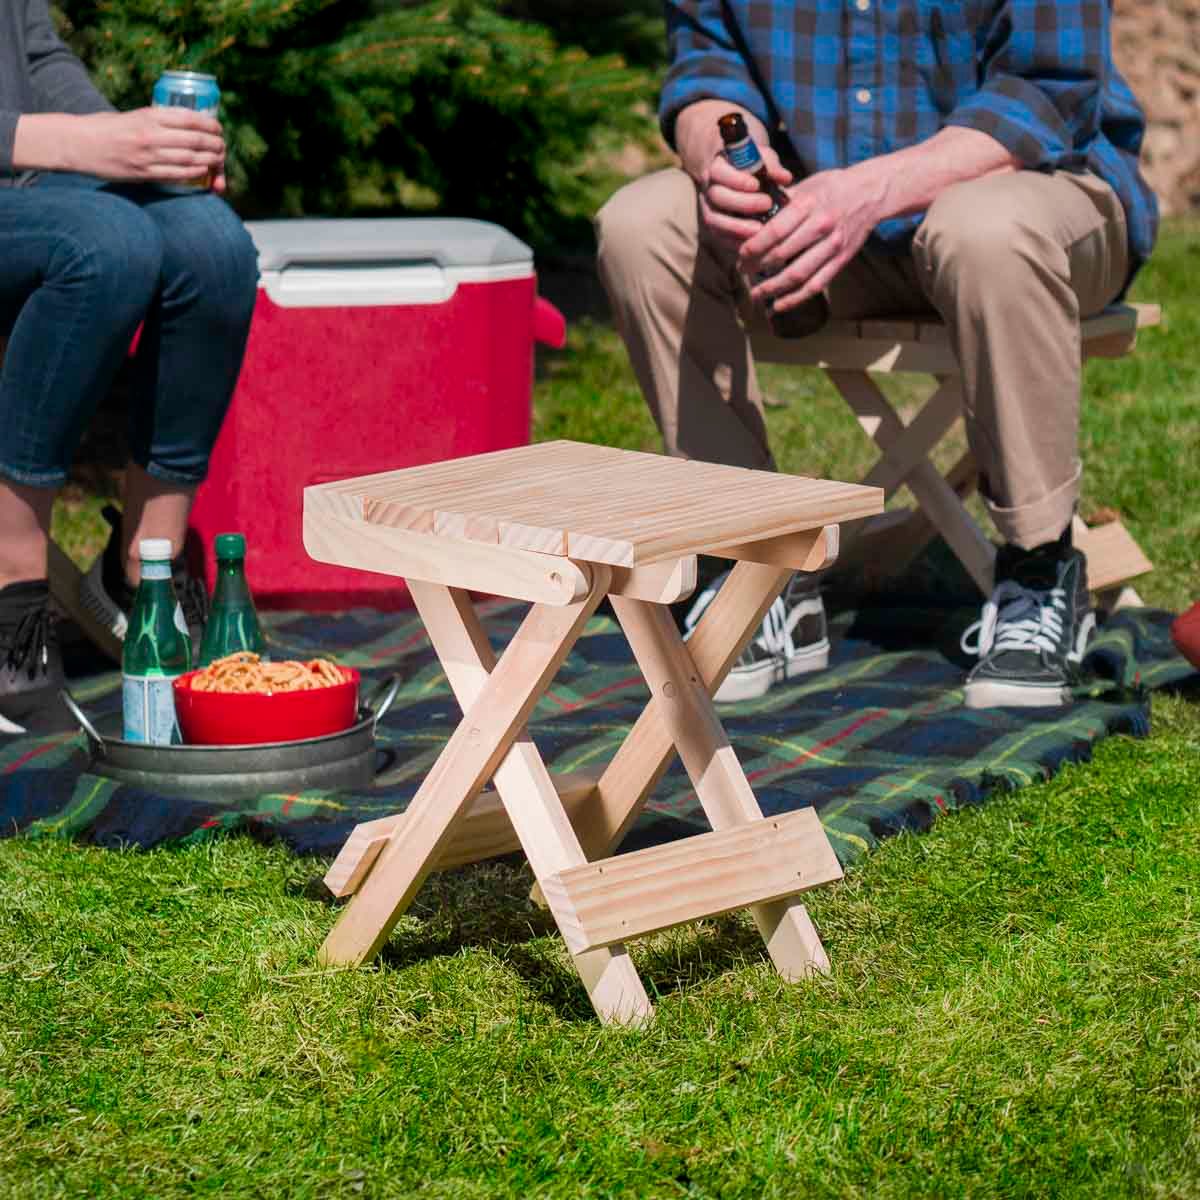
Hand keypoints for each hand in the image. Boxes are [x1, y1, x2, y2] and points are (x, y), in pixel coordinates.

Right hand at [63, 108, 225, 188]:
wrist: (78, 143)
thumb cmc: (105, 128)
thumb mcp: (131, 116)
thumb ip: (155, 121)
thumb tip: (183, 127)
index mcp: (148, 116)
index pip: (189, 119)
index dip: (209, 125)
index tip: (218, 128)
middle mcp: (150, 135)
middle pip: (194, 141)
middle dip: (214, 145)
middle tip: (222, 147)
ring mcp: (148, 156)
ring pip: (189, 159)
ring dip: (209, 160)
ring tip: (218, 159)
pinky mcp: (144, 173)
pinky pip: (177, 175)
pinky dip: (194, 173)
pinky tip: (203, 171)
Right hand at [673, 100, 791, 247]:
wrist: (739, 179)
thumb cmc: (753, 166)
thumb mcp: (763, 159)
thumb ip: (771, 166)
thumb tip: (785, 178)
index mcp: (717, 168)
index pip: (719, 172)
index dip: (736, 180)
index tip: (756, 185)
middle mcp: (709, 189)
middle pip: (717, 197)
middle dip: (742, 203)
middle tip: (767, 204)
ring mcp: (709, 210)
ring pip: (714, 221)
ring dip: (737, 227)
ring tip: (759, 229)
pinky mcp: (714, 227)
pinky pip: (719, 237)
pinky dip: (735, 242)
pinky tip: (752, 242)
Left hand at [740, 165, 886, 310]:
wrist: (872, 192)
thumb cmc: (833, 187)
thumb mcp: (808, 184)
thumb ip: (782, 201)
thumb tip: (752, 215)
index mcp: (809, 204)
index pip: (775, 231)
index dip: (754, 247)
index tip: (740, 255)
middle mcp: (821, 225)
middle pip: (782, 254)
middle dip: (757, 266)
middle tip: (742, 271)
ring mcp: (833, 245)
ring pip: (797, 274)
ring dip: (772, 288)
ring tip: (756, 294)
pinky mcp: (841, 260)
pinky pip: (815, 285)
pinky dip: (794, 299)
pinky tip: (778, 305)